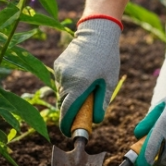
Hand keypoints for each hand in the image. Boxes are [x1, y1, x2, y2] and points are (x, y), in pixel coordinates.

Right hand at [52, 17, 120, 134]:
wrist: (97, 33)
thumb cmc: (107, 58)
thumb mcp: (108, 82)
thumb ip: (101, 103)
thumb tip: (95, 120)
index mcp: (79, 85)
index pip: (67, 112)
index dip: (67, 125)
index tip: (69, 132)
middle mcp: (66, 79)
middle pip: (63, 103)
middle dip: (71, 111)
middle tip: (83, 112)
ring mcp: (60, 71)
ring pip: (62, 92)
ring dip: (71, 96)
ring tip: (86, 88)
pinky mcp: (58, 65)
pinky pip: (61, 81)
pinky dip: (69, 84)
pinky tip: (81, 75)